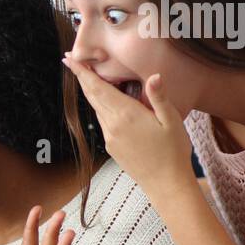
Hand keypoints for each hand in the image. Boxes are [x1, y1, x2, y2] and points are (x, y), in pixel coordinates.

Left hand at [62, 57, 195, 195]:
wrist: (165, 184)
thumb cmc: (174, 151)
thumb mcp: (172, 121)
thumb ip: (159, 97)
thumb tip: (154, 76)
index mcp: (126, 115)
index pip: (99, 88)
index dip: (83, 73)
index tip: (70, 60)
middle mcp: (112, 125)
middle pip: (92, 96)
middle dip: (82, 78)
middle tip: (71, 61)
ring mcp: (110, 137)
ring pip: (97, 109)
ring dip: (91, 92)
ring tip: (87, 76)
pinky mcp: (111, 147)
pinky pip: (103, 122)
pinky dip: (101, 107)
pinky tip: (107, 103)